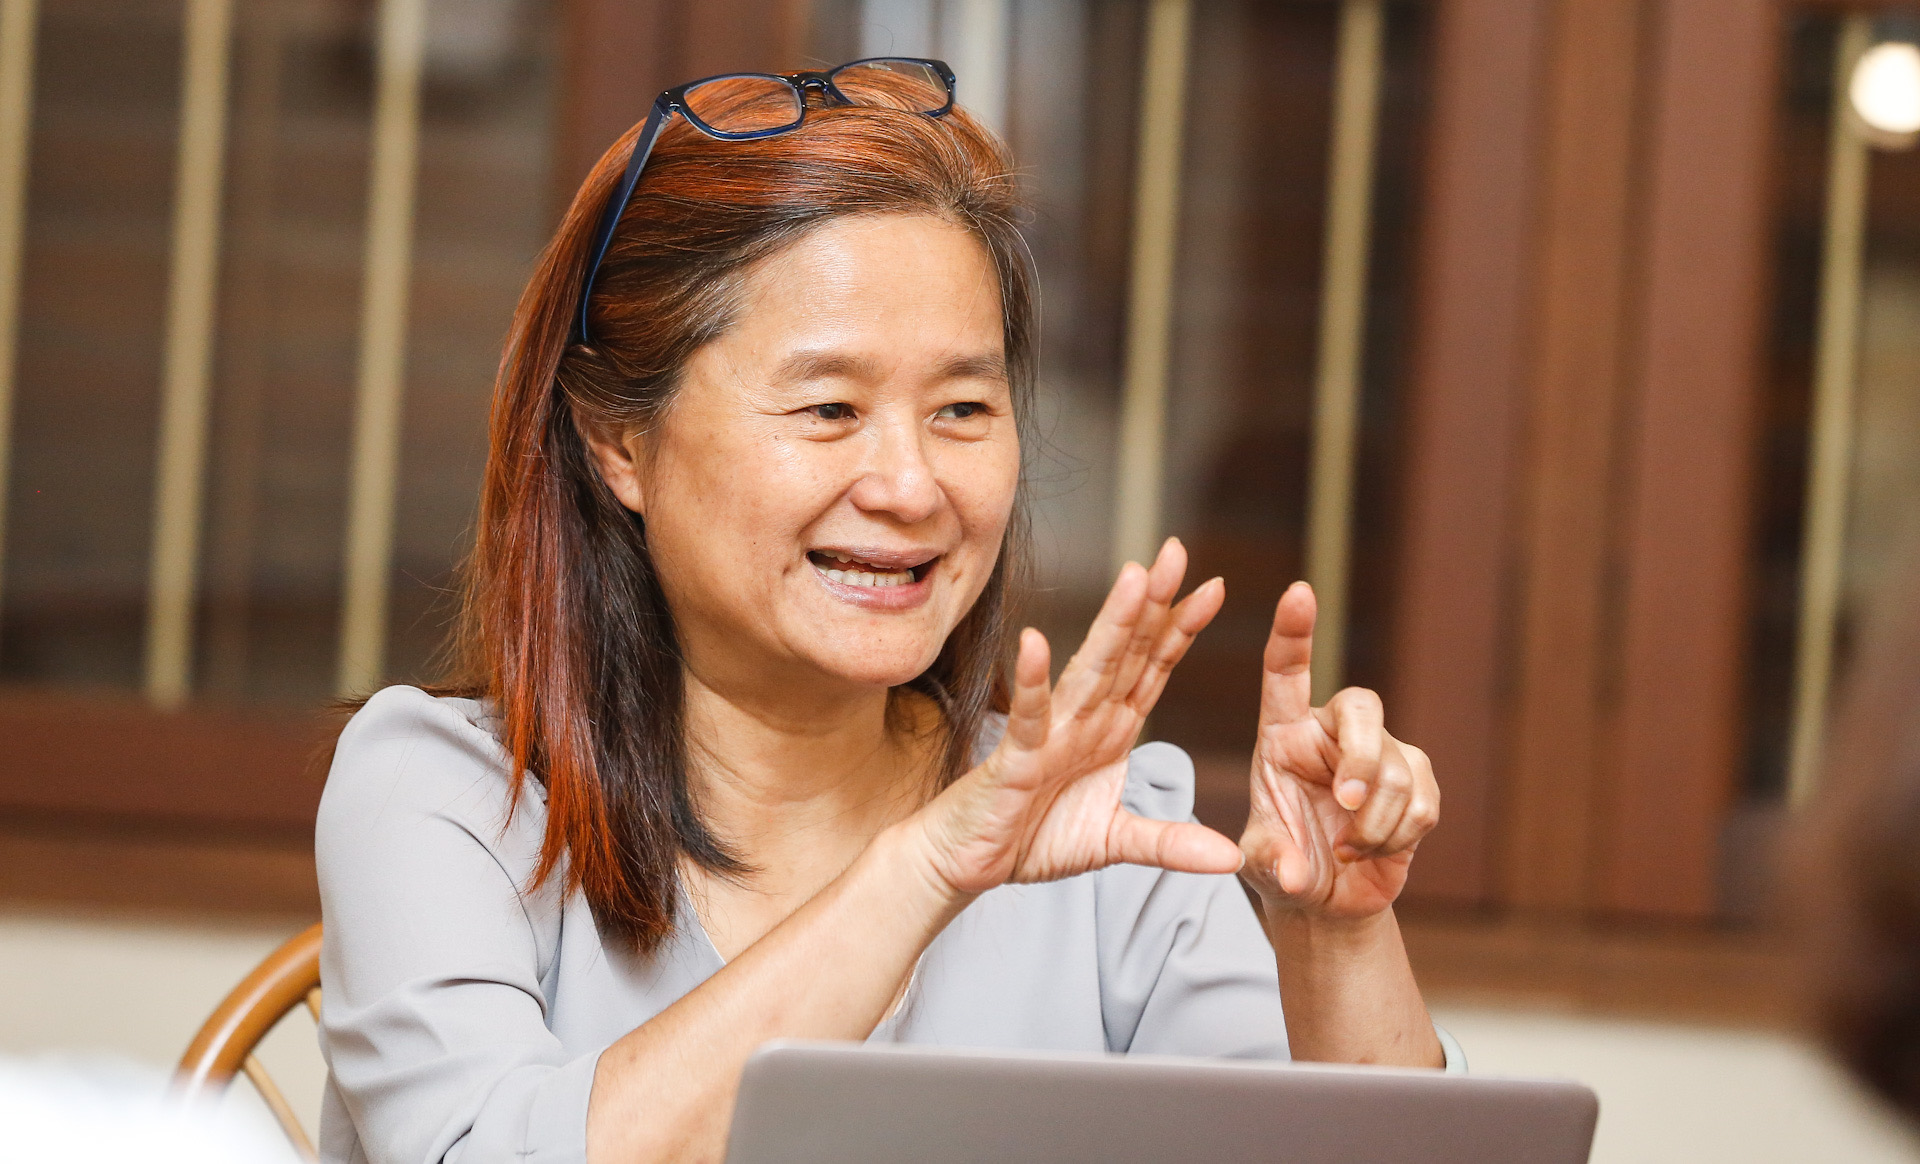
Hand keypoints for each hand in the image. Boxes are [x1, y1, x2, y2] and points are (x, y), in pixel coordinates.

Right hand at [911, 539, 1241, 897]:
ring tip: (1133, 579)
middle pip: (1127, 654)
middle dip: (1153, 603)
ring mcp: (1050, 734)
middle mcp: (1084, 720)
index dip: (1181, 629)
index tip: (1215, 586)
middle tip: (1175, 550)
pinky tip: (1036, 643)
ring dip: (1112, 626)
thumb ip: (1170, 844)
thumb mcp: (1115, 842)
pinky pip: (1028, 716)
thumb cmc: (1033, 838)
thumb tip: (1230, 859)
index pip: (1153, 669)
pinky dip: (1032, 682)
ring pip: (1089, 672)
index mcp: (1110, 730)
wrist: (968, 861)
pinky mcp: (1015, 758)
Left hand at [1239, 582, 1438, 919]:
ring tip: (1346, 848)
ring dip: (1373, 823)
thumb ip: (1270, 862)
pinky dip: (1397, 837)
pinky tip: (1372, 849)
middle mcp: (1332, 733)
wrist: (1325, 897)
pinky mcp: (1417, 783)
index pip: (1286, 672)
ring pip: (1396, 769)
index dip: (1293, 632)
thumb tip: (1293, 871)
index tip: (1299, 592)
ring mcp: (1381, 753)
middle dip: (1362, 758)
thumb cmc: (1282, 864)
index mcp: (1283, 734)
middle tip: (1347, 805)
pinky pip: (1421, 803)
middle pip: (1362, 709)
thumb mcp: (1260, 863)